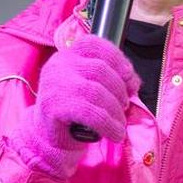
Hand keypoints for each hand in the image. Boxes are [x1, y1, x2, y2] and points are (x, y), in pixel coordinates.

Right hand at [10, 35, 139, 178]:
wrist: (48, 138)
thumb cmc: (75, 112)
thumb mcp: (91, 88)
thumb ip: (110, 78)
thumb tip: (133, 82)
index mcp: (68, 55)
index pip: (95, 44)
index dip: (118, 59)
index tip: (131, 80)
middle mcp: (59, 64)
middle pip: (99, 69)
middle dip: (120, 90)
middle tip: (125, 107)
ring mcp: (53, 83)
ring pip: (95, 91)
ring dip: (115, 110)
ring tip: (120, 124)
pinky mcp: (53, 106)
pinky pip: (89, 112)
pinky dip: (108, 124)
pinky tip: (115, 133)